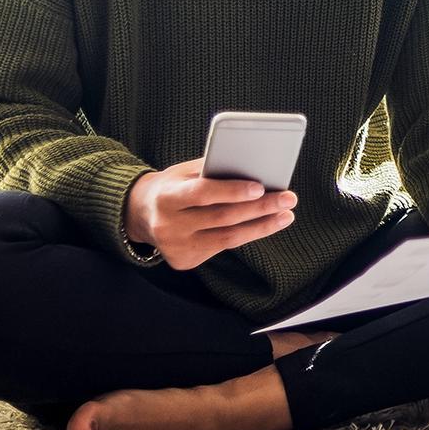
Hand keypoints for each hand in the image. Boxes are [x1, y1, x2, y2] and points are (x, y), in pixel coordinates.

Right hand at [123, 157, 295, 270]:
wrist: (140, 213)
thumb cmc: (173, 186)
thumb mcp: (184, 173)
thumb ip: (212, 171)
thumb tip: (254, 168)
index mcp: (166, 197)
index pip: (203, 194)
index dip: (232, 191)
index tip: (261, 186)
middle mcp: (168, 225)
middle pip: (222, 217)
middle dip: (260, 208)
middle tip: (288, 198)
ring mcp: (175, 247)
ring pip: (227, 238)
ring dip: (262, 226)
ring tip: (285, 214)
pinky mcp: (183, 261)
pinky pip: (222, 247)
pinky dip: (246, 235)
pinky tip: (265, 225)